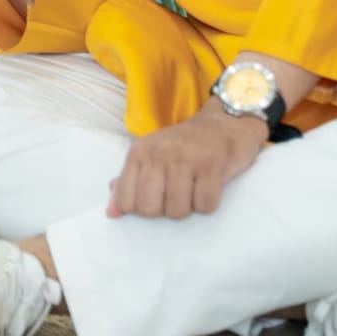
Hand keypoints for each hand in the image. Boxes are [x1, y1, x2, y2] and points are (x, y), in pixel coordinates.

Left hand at [107, 104, 265, 219]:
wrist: (225, 122)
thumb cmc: (185, 145)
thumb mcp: (150, 156)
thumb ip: (128, 182)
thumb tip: (111, 213)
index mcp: (139, 151)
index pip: (126, 200)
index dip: (141, 209)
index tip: (156, 199)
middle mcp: (159, 152)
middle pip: (150, 209)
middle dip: (164, 210)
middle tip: (176, 195)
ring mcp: (186, 158)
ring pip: (177, 210)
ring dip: (188, 208)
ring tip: (193, 190)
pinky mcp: (212, 166)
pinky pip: (205, 206)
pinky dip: (208, 204)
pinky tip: (209, 187)